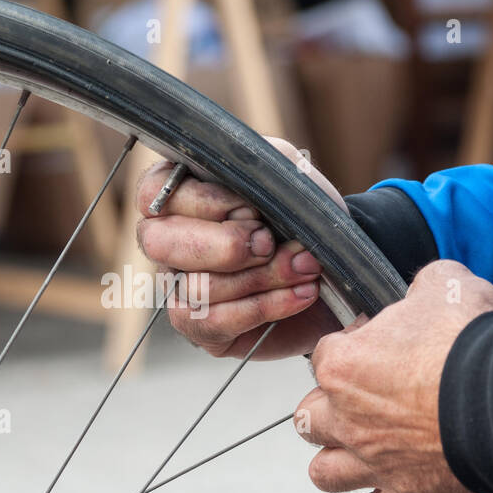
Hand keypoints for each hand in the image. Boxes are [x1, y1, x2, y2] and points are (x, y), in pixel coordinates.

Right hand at [134, 138, 344, 359]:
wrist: (337, 269)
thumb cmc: (302, 218)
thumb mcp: (285, 176)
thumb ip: (257, 166)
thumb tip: (237, 180)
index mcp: (178, 194)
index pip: (154, 193)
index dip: (205, 203)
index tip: (253, 209)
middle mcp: (167, 241)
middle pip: (159, 243)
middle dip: (226, 245)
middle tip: (270, 243)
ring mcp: (178, 286)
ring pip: (196, 285)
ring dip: (261, 277)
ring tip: (305, 268)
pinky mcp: (200, 326)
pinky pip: (213, 321)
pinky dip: (265, 307)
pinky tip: (300, 295)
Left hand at [294, 260, 492, 492]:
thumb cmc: (474, 341)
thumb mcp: (444, 284)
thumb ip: (419, 287)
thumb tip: (421, 292)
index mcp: (343, 365)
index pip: (324, 355)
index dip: (353, 347)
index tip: (382, 346)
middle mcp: (345, 418)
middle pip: (309, 419)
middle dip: (330, 410)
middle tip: (366, 401)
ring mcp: (372, 462)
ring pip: (324, 474)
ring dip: (341, 463)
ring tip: (368, 451)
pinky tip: (401, 492)